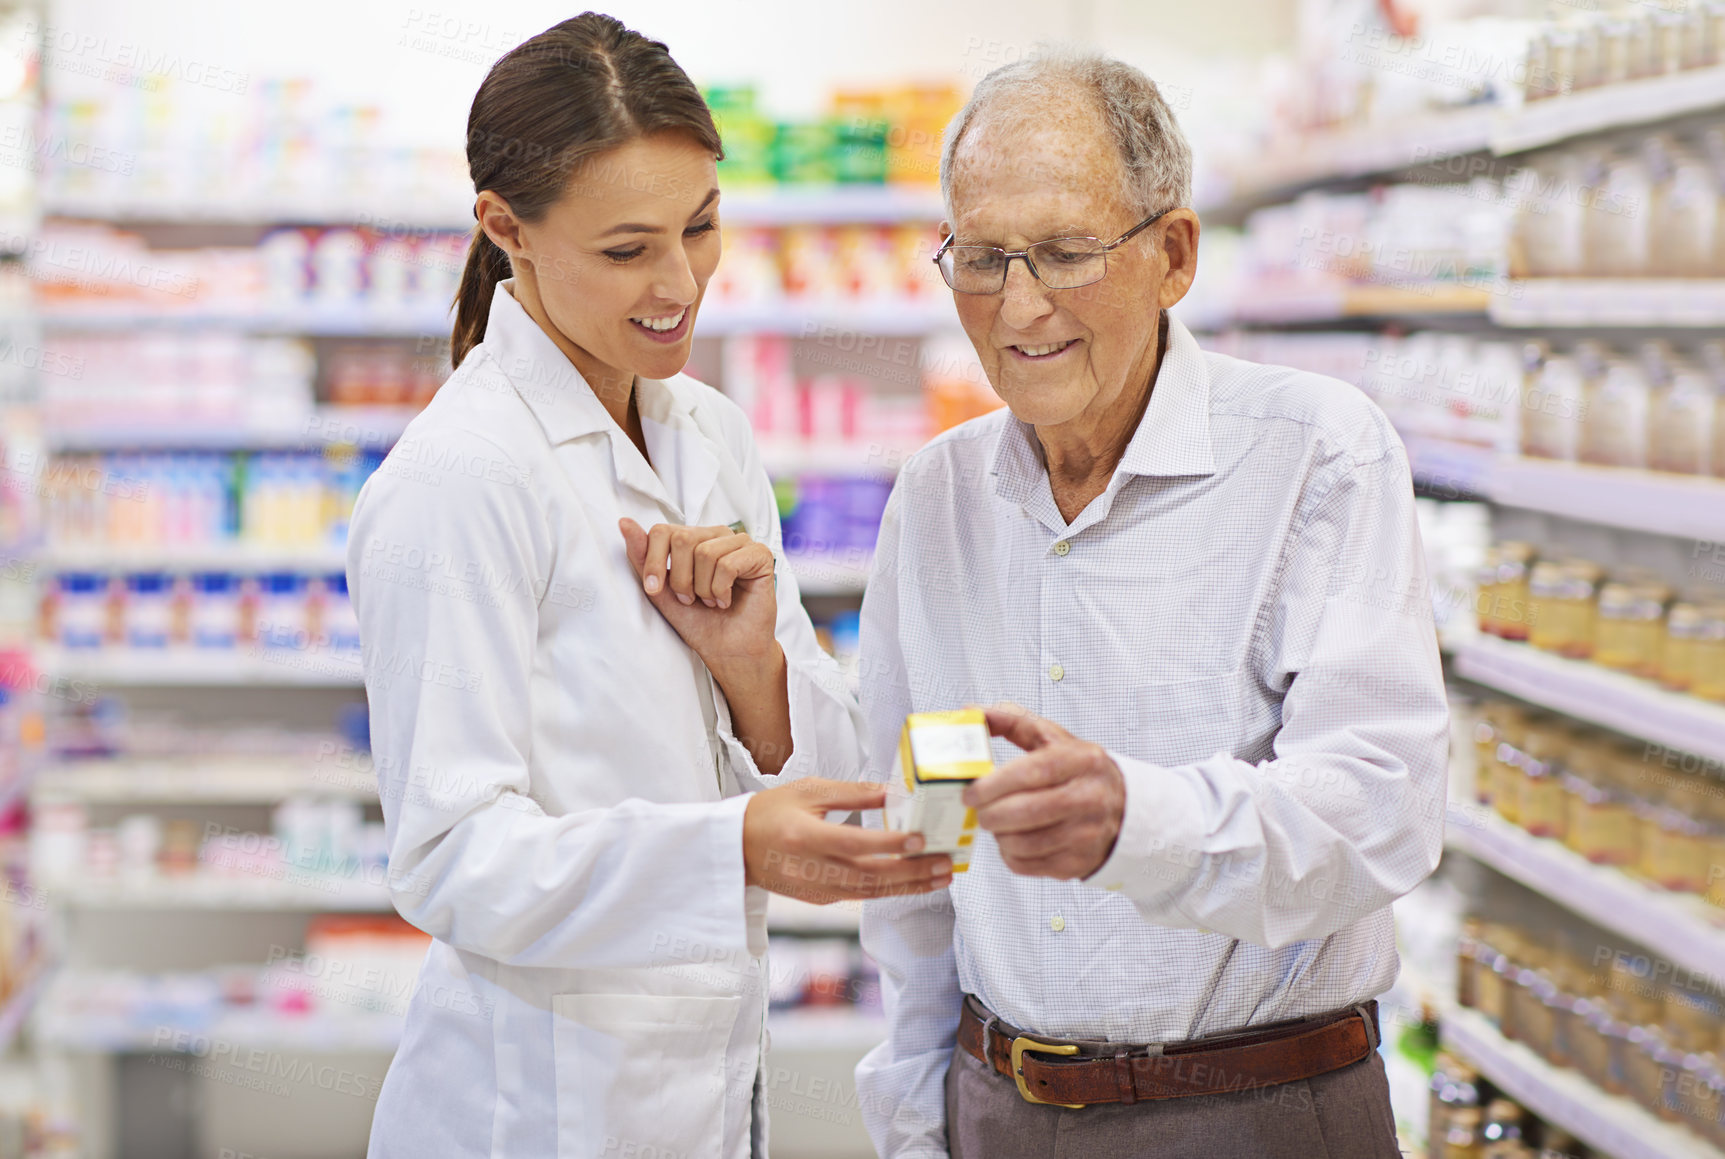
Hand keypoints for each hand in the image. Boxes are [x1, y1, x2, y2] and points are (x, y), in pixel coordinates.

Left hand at [619, 518, 777, 684]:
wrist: (726, 650)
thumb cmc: (697, 621)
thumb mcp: (660, 591)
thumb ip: (643, 557)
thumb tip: (624, 522)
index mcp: (692, 538)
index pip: (662, 530)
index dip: (654, 562)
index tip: (654, 589)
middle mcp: (716, 535)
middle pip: (683, 539)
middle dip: (680, 579)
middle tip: (691, 599)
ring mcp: (740, 542)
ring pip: (705, 553)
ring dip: (703, 589)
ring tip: (711, 601)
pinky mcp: (760, 555)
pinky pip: (728, 564)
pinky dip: (721, 590)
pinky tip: (726, 601)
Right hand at [744, 778, 953, 903]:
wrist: (734, 848)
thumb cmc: (770, 812)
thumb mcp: (809, 791)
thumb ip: (853, 793)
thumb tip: (894, 792)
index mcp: (804, 837)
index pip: (854, 845)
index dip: (888, 844)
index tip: (919, 839)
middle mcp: (810, 869)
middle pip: (870, 875)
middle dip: (912, 871)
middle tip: (944, 863)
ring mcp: (815, 889)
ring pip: (870, 892)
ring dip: (909, 886)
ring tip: (939, 877)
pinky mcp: (819, 899)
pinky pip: (860, 897)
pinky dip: (889, 891)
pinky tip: (912, 883)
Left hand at [962, 703, 1125, 879]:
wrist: (1124, 809)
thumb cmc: (1080, 772)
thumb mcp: (1054, 739)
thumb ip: (1013, 721)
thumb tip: (972, 712)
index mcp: (1082, 761)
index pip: (1033, 773)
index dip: (995, 784)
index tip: (971, 792)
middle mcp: (1089, 798)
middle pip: (1025, 812)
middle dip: (990, 814)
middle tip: (978, 810)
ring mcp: (1086, 834)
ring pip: (1023, 843)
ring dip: (999, 835)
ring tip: (998, 823)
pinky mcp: (1077, 863)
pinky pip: (1027, 865)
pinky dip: (1010, 855)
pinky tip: (1013, 840)